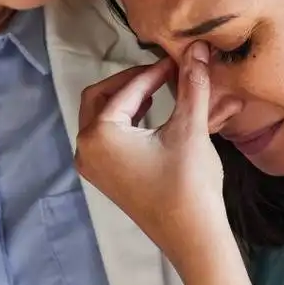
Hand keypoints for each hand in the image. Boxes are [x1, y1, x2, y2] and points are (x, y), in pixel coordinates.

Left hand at [75, 44, 228, 262]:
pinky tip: (151, 114)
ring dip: (127, 100)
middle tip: (162, 73)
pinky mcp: (104, 177)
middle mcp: (86, 150)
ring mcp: (92, 166)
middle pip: (99, 98)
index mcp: (98, 136)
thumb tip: (198, 48)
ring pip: (101, 118)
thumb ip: (191, 85)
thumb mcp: (190, 128)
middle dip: (131, 82)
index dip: (152, 71)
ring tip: (159, 90)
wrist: (192, 236)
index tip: (177, 60)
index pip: (124, 90)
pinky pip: (106, 138)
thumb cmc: (189, 185)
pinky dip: (125, 121)